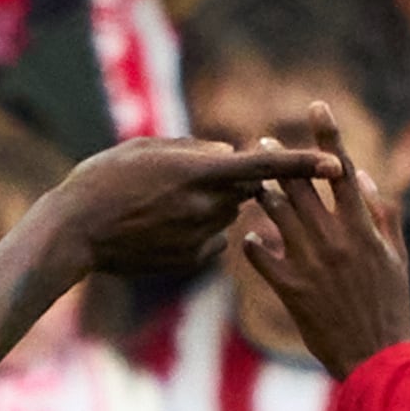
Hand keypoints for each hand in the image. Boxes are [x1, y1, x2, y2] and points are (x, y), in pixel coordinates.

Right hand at [35, 129, 344, 278]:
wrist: (73, 231)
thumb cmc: (103, 180)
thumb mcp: (147, 150)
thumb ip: (195, 150)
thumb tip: (230, 153)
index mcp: (199, 172)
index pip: (266, 167)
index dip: (304, 164)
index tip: (336, 162)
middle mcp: (206, 206)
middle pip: (245, 190)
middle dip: (234, 182)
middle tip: (194, 177)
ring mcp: (199, 237)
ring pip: (225, 215)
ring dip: (208, 207)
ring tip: (161, 205)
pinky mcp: (189, 260)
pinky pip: (210, 241)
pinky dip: (195, 232)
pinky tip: (158, 230)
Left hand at [229, 99, 409, 372]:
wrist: (376, 358)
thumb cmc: (391, 306)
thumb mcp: (396, 259)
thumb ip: (384, 216)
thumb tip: (366, 179)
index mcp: (362, 229)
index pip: (343, 170)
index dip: (330, 135)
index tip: (318, 105)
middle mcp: (334, 240)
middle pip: (300, 186)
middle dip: (279, 159)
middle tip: (260, 141)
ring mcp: (310, 264)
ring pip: (277, 215)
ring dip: (260, 193)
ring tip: (246, 179)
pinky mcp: (291, 289)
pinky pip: (263, 257)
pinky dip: (253, 243)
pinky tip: (246, 235)